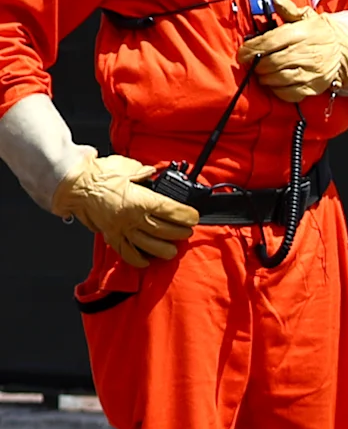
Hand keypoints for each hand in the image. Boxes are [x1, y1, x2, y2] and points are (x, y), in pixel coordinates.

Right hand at [52, 153, 197, 267]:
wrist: (72, 184)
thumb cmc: (97, 175)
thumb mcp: (126, 167)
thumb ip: (143, 173)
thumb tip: (152, 174)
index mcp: (141, 200)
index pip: (172, 211)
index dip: (187, 215)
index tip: (193, 217)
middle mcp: (134, 218)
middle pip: (165, 231)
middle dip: (180, 233)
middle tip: (186, 231)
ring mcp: (122, 229)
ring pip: (150, 246)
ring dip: (165, 249)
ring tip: (173, 249)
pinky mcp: (111, 236)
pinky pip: (127, 253)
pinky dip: (139, 260)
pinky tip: (147, 260)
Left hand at [236, 0, 347, 101]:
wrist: (343, 50)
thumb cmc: (319, 33)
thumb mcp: (306, 16)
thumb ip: (288, 9)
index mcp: (301, 34)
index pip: (269, 42)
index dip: (251, 49)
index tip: (243, 54)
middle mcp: (307, 53)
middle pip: (271, 62)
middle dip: (257, 65)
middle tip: (253, 64)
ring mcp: (311, 72)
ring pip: (278, 79)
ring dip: (265, 78)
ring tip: (263, 73)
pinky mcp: (314, 87)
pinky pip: (290, 93)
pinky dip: (278, 90)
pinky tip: (275, 84)